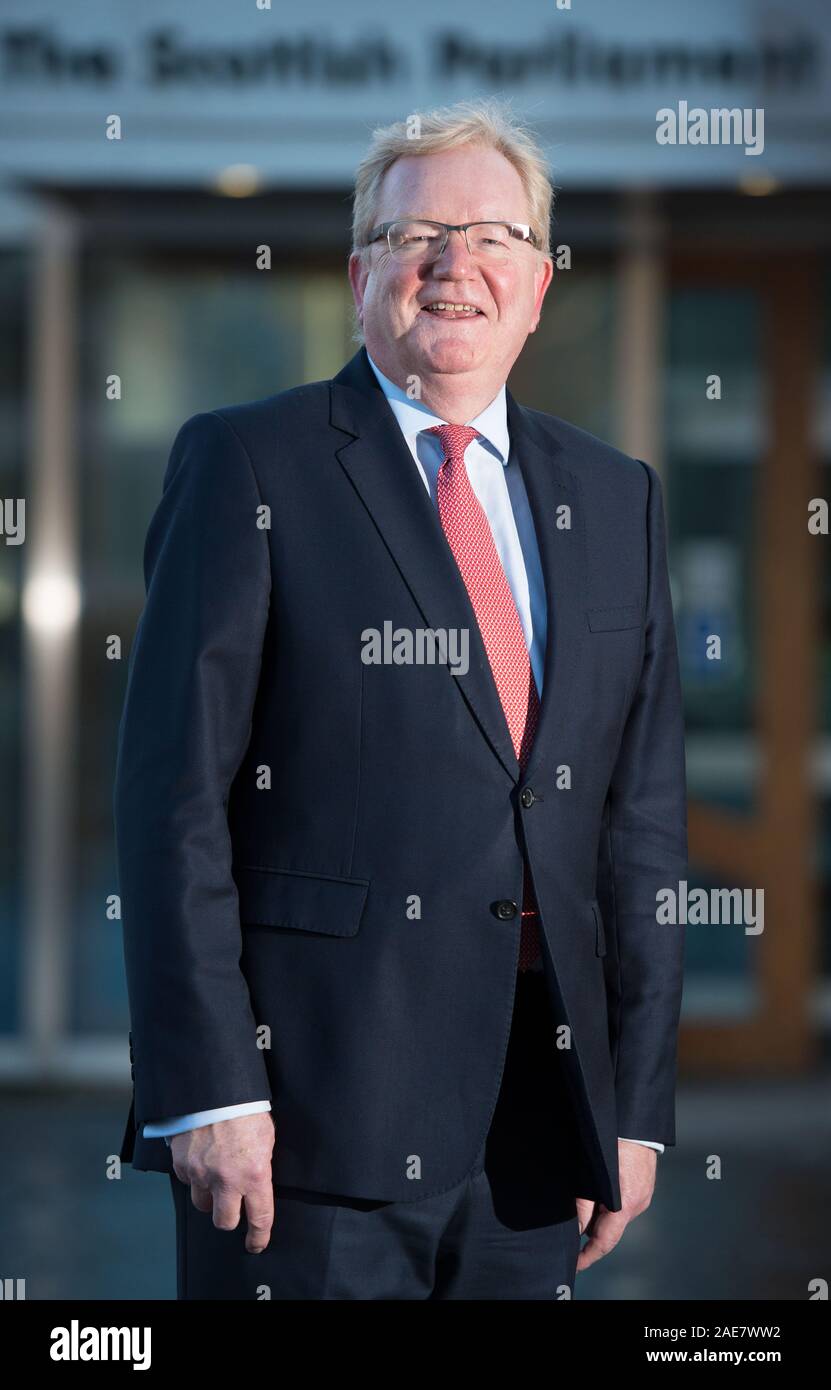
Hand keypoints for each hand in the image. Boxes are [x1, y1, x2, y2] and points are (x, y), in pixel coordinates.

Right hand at [170, 1112, 275, 1253]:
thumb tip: (258, 1180)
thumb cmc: (245, 1108)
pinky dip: (194, 1175)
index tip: (256, 1243)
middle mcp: (226, 1180)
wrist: (214, 1088)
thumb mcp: (266, 1138)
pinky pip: (187, 1180)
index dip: (258, 1237)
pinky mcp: (182, 1164)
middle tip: (231, 1206)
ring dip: (209, 1196)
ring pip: (202, 1203)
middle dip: (229, 1217)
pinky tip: (201, 1158)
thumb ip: (261, 1164)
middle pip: (224, 1221)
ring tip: (214, 1177)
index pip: (259, 1218)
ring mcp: (201, 1174)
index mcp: (254, 1175)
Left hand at [575, 1139, 656, 1272]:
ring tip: (585, 1202)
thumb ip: (583, 1205)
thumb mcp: (591, 1176)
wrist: (636, 1125)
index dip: (589, 1256)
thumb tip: (576, 1229)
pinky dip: (610, 1205)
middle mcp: (637, 1205)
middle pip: (610, 1229)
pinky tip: (600, 1192)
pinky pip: (624, 1204)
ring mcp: (643, 1197)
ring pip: (616, 1217)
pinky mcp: (644, 1189)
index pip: (605, 1241)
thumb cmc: (612, 1144)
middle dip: (591, 1231)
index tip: (576, 1265)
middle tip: (571, 1229)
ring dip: (601, 1215)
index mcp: (625, 1205)